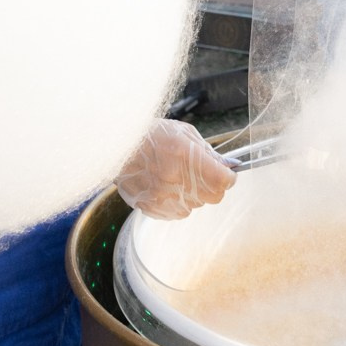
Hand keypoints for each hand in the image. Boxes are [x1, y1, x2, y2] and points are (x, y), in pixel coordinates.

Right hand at [115, 120, 236, 219]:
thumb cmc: (150, 136)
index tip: (228, 174)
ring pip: (196, 205)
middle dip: (214, 186)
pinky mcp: (151, 208)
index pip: (222, 180)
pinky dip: (177, 202)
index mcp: (183, 155)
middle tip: (205, 175)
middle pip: (213, 196)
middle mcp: (173, 179)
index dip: (229, 177)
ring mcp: (161, 196)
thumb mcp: (183, 133)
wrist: (116, 147)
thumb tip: (226, 166)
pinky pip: (177, 212)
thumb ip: (206, 152)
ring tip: (178, 177)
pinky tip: (167, 186)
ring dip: (194, 194)